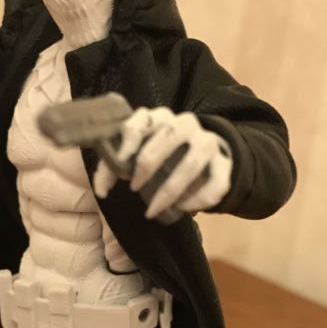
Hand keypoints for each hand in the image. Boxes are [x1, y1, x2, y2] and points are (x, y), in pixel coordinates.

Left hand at [93, 106, 231, 220]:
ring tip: (152, 210)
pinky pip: (215, 182)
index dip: (130, 139)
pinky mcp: (224, 163)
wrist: (205, 158)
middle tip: (133, 188)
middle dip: (148, 165)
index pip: (143, 117)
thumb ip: (114, 167)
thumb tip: (101, 191)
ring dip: (170, 190)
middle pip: (167, 136)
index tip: (121, 161)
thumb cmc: (161, 156)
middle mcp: (185, 124)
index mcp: (159, 118)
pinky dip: (198, 199)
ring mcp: (207, 142)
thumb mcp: (137, 155)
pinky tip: (183, 209)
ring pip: (191, 163)